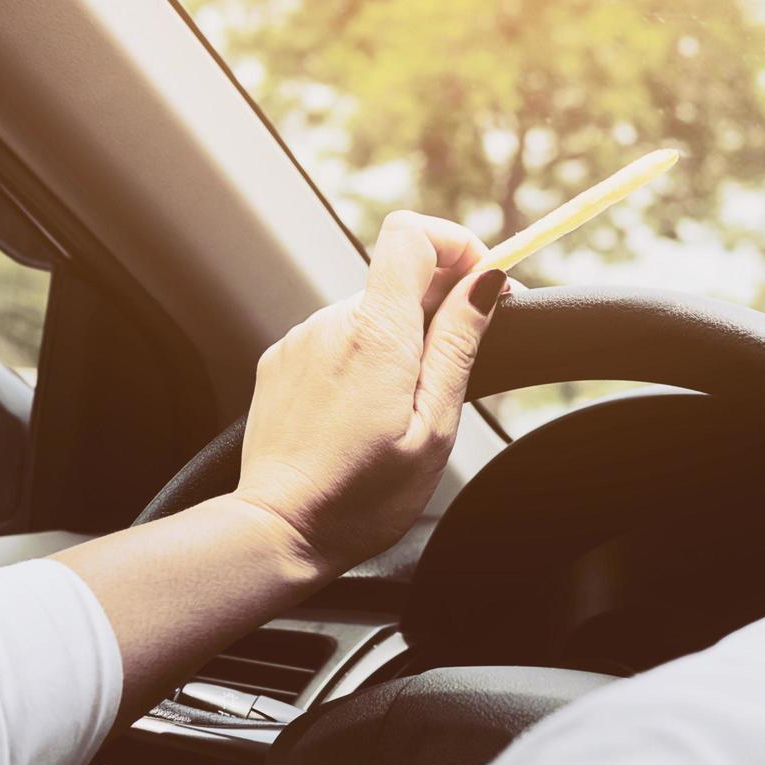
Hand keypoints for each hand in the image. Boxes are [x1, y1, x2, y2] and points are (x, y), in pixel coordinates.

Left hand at [233, 212, 507, 573]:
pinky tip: (364, 413)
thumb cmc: (361, 496)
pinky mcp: (282, 361)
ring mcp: (301, 339)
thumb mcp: (433, 426)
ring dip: (399, 341)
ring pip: (369, 312)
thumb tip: (485, 281)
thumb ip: (458, 344)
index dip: (455, 245)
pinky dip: (363, 360)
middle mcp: (331, 323)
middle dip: (437, 308)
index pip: (411, 234)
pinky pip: (337, 339)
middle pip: (396, 277)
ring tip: (403, 407)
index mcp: (375, 333)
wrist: (279, 531)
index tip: (482, 282)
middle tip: (456, 367)